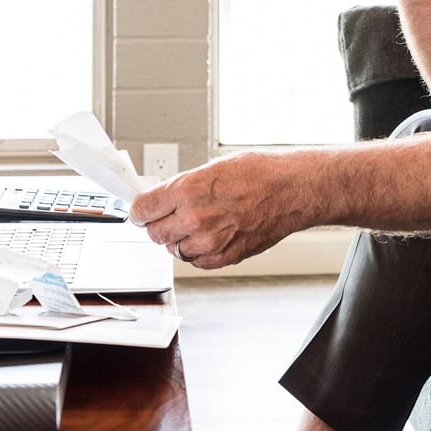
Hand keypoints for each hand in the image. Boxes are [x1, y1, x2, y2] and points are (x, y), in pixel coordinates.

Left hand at [129, 151, 315, 269]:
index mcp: (186, 190)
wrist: (291, 190)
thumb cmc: (258, 173)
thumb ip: (181, 187)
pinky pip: (196, 262)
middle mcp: (194, 219)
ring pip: (174, 250)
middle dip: (157, 225)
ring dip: (179, 239)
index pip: (141, 210)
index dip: (139, 210)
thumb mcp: (211, 168)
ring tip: (197, 224)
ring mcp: (209, 241)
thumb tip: (161, 199)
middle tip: (168, 217)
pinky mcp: (225, 257)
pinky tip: (211, 235)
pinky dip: (198, 252)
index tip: (141, 211)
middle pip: (153, 233)